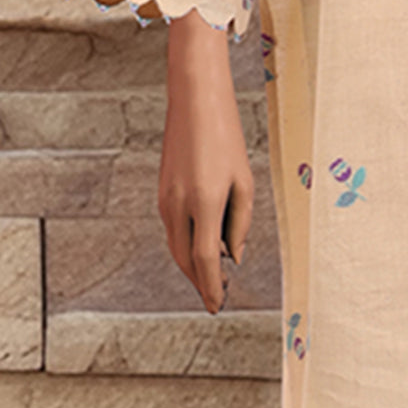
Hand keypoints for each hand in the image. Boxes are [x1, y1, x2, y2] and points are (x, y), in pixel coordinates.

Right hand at [158, 8, 254, 313]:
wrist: (195, 101)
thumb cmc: (226, 137)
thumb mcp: (244, 180)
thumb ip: (241, 222)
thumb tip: (234, 256)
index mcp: (204, 202)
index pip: (204, 260)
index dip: (210, 288)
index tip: (216, 307)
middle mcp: (178, 205)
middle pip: (185, 260)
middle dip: (200, 281)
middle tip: (217, 297)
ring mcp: (165, 199)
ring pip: (176, 246)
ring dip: (192, 264)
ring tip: (213, 276)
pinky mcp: (162, 192)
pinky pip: (174, 228)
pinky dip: (186, 243)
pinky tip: (203, 244)